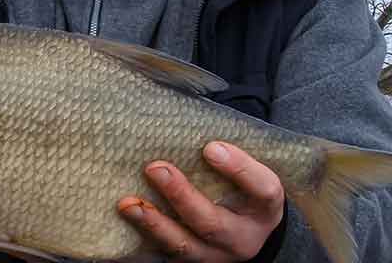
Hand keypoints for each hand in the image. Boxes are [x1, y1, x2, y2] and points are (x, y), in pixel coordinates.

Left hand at [118, 142, 284, 261]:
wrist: (246, 234)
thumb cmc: (244, 193)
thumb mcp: (253, 174)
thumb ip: (234, 157)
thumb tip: (202, 140)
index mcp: (264, 209)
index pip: (263, 190)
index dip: (239, 169)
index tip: (210, 147)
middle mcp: (242, 240)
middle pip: (213, 223)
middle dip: (181, 196)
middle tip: (155, 169)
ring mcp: (214, 256)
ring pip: (184, 246)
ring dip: (154, 224)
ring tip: (128, 204)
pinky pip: (166, 254)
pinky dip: (145, 237)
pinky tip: (127, 220)